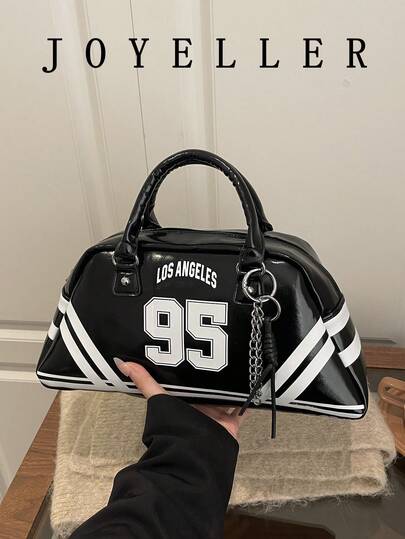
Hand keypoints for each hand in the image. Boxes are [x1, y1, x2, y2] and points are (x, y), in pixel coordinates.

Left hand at [114, 359, 244, 439]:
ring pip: (226, 395)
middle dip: (215, 372)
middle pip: (209, 386)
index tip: (197, 346)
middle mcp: (199, 406)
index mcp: (183, 400)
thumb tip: (121, 362)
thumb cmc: (175, 427)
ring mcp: (215, 414)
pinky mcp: (230, 422)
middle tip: (223, 349)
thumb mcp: (158, 398)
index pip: (190, 379)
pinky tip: (252, 385)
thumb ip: (144, 381)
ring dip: (231, 383)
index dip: (193, 365)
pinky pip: (241, 408)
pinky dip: (246, 399)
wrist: (196, 454)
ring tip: (240, 362)